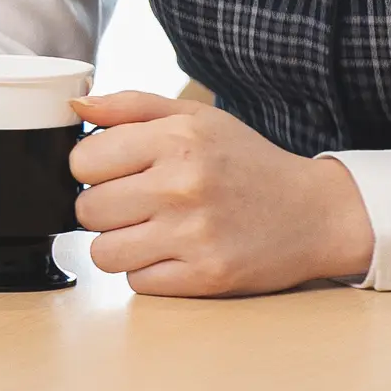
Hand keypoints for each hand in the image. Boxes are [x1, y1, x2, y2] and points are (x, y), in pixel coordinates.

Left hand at [68, 91, 374, 294]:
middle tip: (135, 204)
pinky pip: (138, 283)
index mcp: (176, 140)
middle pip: (87, 211)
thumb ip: (131, 107)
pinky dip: (149, 271)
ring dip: (120, 245)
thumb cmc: (249, 163)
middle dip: (103, 208)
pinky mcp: (207, 276)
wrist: (315, 212)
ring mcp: (194, 236)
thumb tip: (75, 107)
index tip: (114, 171)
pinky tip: (175, 252)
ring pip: (104, 253)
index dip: (91, 168)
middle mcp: (182, 187)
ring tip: (150, 230)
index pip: (82, 162)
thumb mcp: (196, 118)